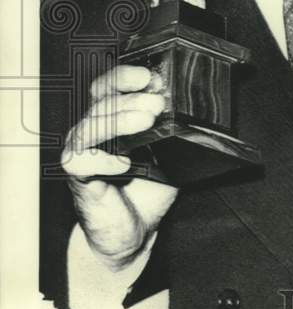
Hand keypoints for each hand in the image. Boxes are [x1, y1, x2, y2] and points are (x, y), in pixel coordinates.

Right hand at [61, 65, 177, 269]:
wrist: (135, 231)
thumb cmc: (150, 188)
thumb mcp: (171, 153)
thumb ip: (176, 131)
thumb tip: (197, 111)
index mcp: (113, 116)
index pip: (110, 85)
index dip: (126, 76)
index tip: (150, 76)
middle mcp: (94, 129)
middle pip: (101, 101)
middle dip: (130, 98)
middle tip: (157, 103)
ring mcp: (83, 151)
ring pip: (90, 126)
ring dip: (119, 121)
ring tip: (145, 121)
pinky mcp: (78, 177)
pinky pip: (80, 160)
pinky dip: (102, 158)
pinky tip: (123, 163)